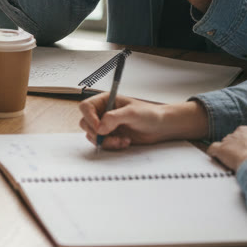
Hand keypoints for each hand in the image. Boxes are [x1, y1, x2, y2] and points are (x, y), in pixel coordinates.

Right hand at [77, 94, 208, 150]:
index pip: (86, 107)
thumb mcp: (132, 113)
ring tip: (121, 140)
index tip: (100, 128)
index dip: (89, 118)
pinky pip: (102, 143)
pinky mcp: (110, 136)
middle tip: (110, 136)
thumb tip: (100, 127)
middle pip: (86, 123)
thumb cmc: (149, 114)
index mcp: (105, 100)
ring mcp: (105, 125)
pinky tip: (124, 142)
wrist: (161, 127)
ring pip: (92, 135)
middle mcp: (102, 112)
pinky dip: (111, 145)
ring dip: (106, 141)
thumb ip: (114, 118)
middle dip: (97, 133)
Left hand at [207, 125, 246, 170]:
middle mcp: (242, 130)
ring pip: (225, 143)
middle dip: (237, 147)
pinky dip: (213, 154)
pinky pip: (213, 148)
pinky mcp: (221, 148)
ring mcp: (230, 138)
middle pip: (235, 137)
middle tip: (241, 158)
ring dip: (227, 151)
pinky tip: (216, 159)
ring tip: (233, 162)